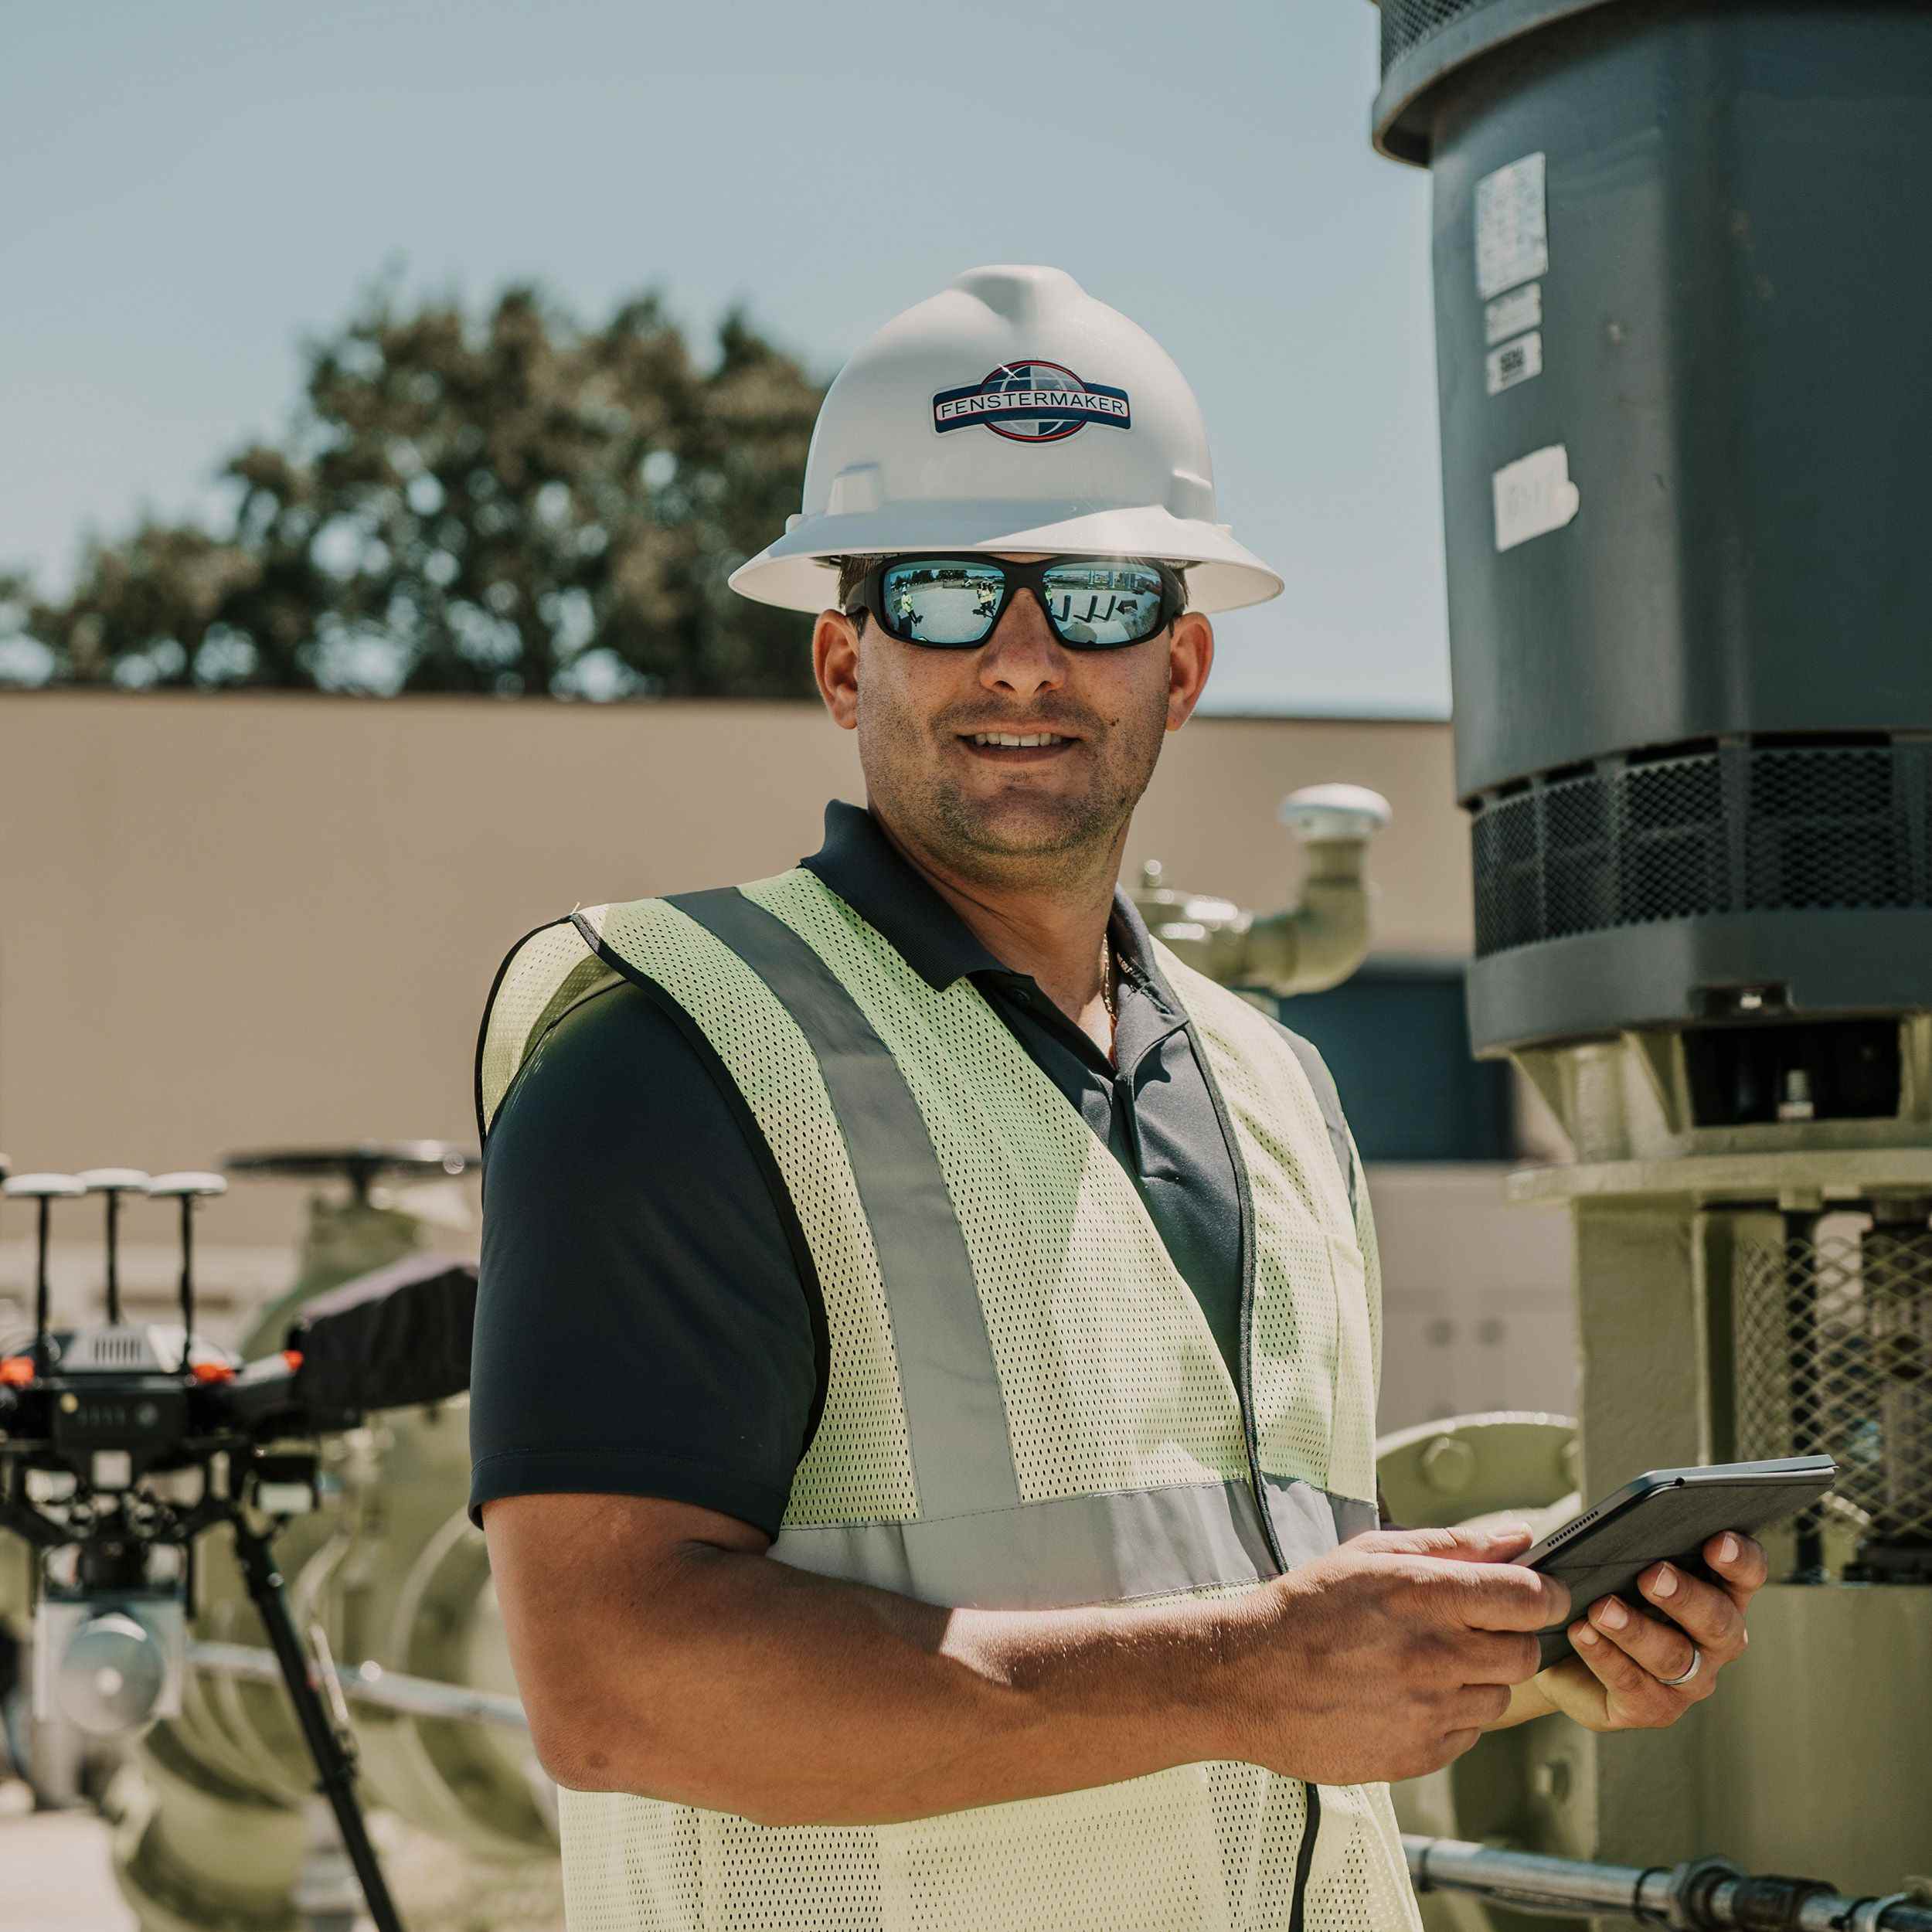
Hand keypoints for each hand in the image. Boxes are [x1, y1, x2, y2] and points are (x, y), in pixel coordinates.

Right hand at [1228, 1522, 1569, 1785]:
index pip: (1529, 1598)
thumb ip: (1452, 1545)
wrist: (1247, 1677)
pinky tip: (1407, 1696)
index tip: (1540, 1595)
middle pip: (1526, 1653)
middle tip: (1471, 1630)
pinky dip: (1450, 1715)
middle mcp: (1433, 1655)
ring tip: (1426, 1664)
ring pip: (1499, 1697)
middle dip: (1511, 1637)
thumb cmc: (1308, 1607)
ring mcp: (1428, 1711)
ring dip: (1478, 1679)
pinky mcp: (1419, 1755)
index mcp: (1423, 1595)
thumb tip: (1520, 1536)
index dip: (1546, 1595)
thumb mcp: (1370, 1555)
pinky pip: (1468, 1735)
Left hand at [1535, 1532, 1766, 1731]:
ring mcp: (1689, 1680)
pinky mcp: (1652, 1707)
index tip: (1717, 1541)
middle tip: (1653, 1576)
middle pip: (1718, 1621)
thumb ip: (1627, 1544)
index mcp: (1718, 1592)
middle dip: (1686, 1597)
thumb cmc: (1601, 1588)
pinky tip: (1582, 1633)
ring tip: (1602, 1609)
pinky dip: (1605, 1655)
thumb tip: (1615, 1532)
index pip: (1745, 1574)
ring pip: (1673, 1656)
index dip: (1739, 1559)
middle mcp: (1714, 1641)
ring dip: (1637, 1630)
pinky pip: (1632, 1683)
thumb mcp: (1615, 1560)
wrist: (1563, 1646)